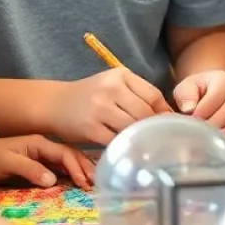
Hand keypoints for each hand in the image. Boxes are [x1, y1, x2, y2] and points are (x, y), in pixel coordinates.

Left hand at [0, 136, 94, 189]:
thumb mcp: (8, 163)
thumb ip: (30, 170)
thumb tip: (53, 181)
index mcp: (39, 144)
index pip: (64, 154)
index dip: (76, 167)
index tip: (84, 182)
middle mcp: (43, 148)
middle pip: (70, 156)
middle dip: (84, 168)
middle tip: (95, 183)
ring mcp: (41, 156)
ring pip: (67, 162)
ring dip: (80, 171)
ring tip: (91, 183)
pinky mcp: (37, 165)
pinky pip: (58, 169)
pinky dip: (70, 175)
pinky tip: (77, 182)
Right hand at [48, 68, 173, 144]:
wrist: (54, 104)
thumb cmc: (90, 95)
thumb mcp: (113, 85)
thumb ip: (138, 94)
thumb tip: (168, 115)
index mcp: (121, 75)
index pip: (153, 94)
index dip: (164, 112)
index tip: (171, 124)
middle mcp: (111, 88)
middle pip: (144, 112)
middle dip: (154, 127)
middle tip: (160, 139)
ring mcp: (100, 108)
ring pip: (131, 126)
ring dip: (140, 137)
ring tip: (147, 145)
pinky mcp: (90, 128)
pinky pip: (115, 140)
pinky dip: (123, 146)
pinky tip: (127, 149)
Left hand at [173, 71, 224, 137]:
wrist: (206, 95)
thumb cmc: (194, 92)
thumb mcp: (185, 88)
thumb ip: (185, 95)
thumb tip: (189, 109)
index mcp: (224, 80)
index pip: (216, 97)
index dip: (202, 112)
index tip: (190, 120)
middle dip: (211, 125)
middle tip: (197, 132)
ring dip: (222, 133)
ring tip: (207, 137)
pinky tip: (218, 139)